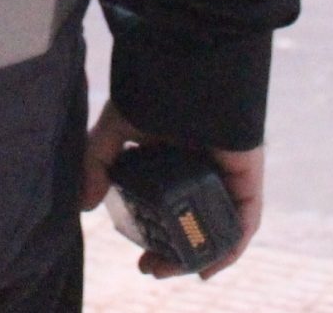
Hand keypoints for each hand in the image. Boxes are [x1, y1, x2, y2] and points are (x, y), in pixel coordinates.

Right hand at [80, 100, 265, 279]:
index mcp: (173, 160)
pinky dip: (232, 245)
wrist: (187, 62)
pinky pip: (245, 217)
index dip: (154, 234)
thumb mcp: (116, 129)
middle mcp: (200, 168)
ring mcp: (225, 172)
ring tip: (171, 270)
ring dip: (200, 255)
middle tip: (151, 268)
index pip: (168, 207)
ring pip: (218, 225)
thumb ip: (98, 163)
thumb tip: (85, 205)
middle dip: (173, 252)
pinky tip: (211, 265)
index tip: (140, 256)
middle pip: (193, 221)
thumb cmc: (153, 86)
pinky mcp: (247, 174)